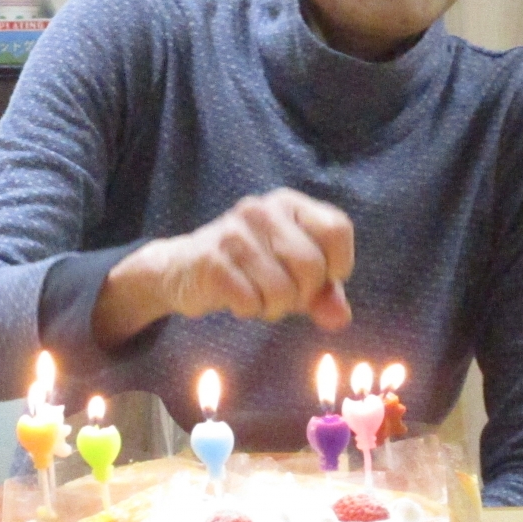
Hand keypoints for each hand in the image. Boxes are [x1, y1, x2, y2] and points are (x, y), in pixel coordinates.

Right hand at [93, 189, 354, 348]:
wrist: (182, 269)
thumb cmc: (249, 269)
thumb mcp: (293, 274)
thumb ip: (323, 294)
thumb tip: (340, 318)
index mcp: (288, 203)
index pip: (337, 229)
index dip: (338, 264)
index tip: (322, 279)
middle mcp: (262, 210)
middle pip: (312, 265)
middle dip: (303, 295)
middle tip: (284, 296)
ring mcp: (234, 233)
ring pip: (283, 290)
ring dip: (275, 307)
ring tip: (258, 297)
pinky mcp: (212, 260)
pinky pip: (251, 301)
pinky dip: (250, 310)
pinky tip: (237, 298)